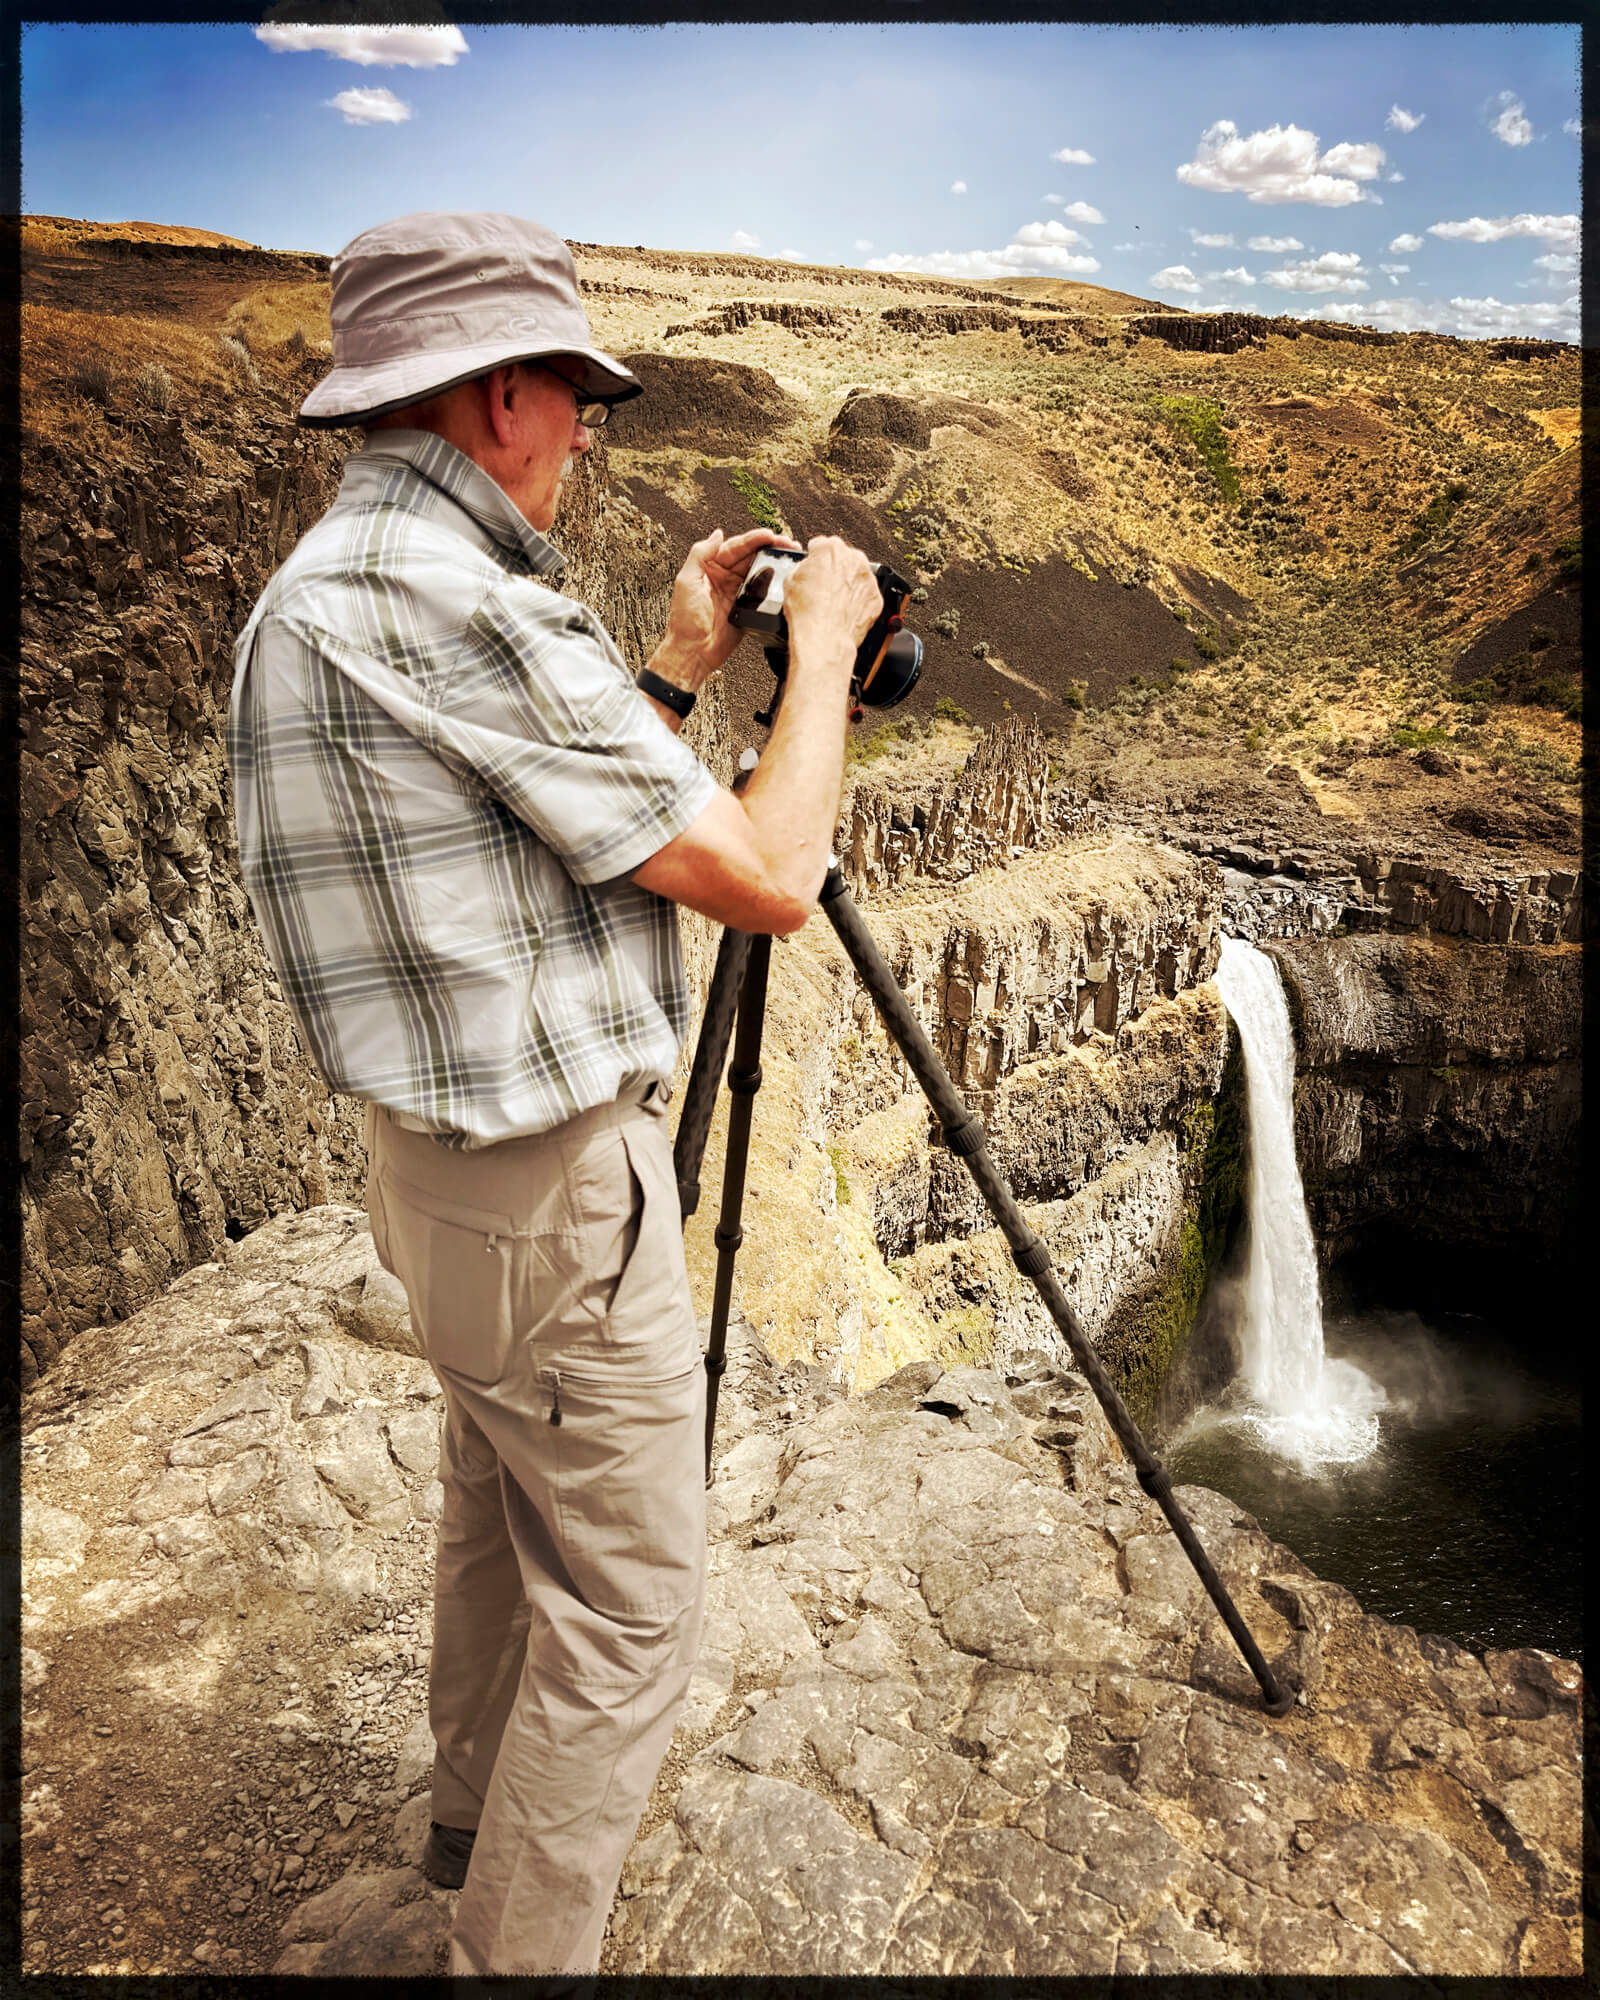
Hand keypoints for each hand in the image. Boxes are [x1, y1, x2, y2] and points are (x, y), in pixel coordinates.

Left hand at [653, 526, 800, 686]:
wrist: (694, 652)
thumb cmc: (684, 621)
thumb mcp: (686, 581)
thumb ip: (700, 555)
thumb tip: (716, 534)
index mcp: (710, 568)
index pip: (735, 547)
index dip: (753, 539)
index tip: (769, 535)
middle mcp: (725, 577)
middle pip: (751, 556)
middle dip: (770, 547)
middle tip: (787, 543)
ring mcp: (737, 592)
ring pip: (759, 570)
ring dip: (774, 562)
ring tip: (790, 555)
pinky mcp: (747, 608)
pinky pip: (763, 592)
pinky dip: (774, 583)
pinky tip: (784, 577)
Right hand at [782, 536, 880, 658]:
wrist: (823, 639)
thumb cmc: (807, 613)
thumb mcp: (790, 582)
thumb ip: (802, 567)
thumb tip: (806, 569)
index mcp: (830, 549)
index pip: (822, 545)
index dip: (815, 557)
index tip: (814, 566)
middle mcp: (853, 559)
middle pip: (843, 558)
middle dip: (835, 569)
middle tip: (824, 587)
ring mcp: (867, 578)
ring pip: (857, 575)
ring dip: (848, 584)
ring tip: (834, 602)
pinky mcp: (876, 597)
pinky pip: (867, 595)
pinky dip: (858, 601)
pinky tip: (845, 611)